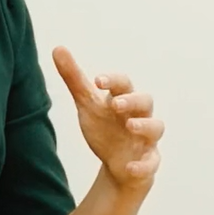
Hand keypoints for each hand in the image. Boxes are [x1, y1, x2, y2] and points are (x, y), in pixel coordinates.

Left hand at [52, 46, 161, 192]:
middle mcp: (139, 116)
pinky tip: (130, 167)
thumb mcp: (87, 104)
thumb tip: (57, 47)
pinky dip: (143, 165)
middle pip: (145, 101)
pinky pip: (151, 163)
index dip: (114, 81)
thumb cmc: (105, 128)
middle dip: (133, 101)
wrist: (117, 164)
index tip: (98, 80)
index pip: (124, 84)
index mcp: (124, 100)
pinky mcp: (148, 162)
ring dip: (145, 126)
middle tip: (117, 104)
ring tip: (130, 126)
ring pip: (156, 128)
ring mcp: (146, 139)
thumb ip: (74, 78)